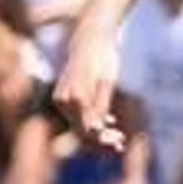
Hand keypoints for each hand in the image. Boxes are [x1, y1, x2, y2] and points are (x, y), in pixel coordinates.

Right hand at [53, 33, 125, 151]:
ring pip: (79, 123)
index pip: (87, 129)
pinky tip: (110, 123)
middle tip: (121, 145)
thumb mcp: (107, 82)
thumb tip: (96, 130)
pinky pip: (77, 114)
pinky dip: (93, 121)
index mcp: (74, 96)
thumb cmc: (103, 57)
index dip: (103, 140)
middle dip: (101, 140)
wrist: (91, 38)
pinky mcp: (65, 97)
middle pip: (81, 129)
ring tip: (119, 139)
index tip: (120, 145)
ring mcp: (61, 99)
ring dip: (98, 133)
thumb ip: (100, 105)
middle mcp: (63, 99)